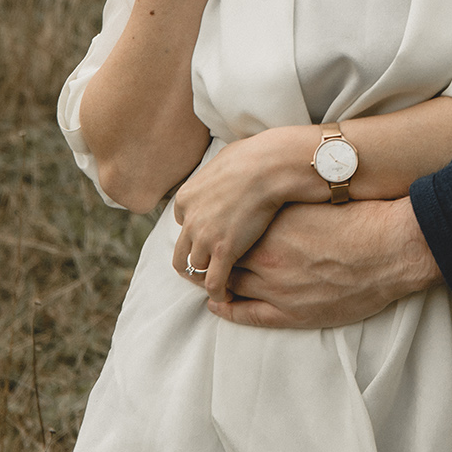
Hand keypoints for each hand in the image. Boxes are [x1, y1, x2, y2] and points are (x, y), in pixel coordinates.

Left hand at [170, 127, 317, 303]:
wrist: (269, 165)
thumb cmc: (255, 157)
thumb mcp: (223, 159)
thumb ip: (218, 172)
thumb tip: (227, 168)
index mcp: (187, 197)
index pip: (184, 222)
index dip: (198, 232)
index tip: (212, 237)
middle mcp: (189, 219)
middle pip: (182, 251)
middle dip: (193, 263)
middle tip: (208, 270)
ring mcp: (204, 236)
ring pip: (195, 269)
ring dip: (206, 278)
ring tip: (221, 283)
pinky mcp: (223, 250)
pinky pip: (213, 282)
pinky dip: (218, 292)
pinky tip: (228, 295)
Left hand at [207, 198, 442, 328]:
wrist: (391, 249)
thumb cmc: (359, 218)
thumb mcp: (313, 197)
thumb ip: (286, 197)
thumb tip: (270, 181)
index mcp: (272, 225)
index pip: (227, 228)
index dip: (217, 228)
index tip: (212, 223)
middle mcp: (267, 256)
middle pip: (223, 256)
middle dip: (211, 254)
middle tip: (201, 249)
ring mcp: (277, 288)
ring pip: (230, 285)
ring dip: (216, 280)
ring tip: (206, 274)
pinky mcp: (291, 313)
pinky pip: (247, 314)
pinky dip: (227, 309)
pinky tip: (216, 303)